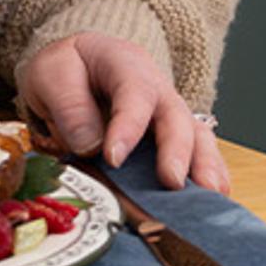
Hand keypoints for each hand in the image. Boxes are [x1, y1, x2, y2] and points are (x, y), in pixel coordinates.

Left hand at [18, 32, 227, 191]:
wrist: (78, 69)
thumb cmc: (68, 71)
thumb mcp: (52, 75)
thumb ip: (69, 107)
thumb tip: (91, 146)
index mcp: (125, 65)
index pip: (134, 92)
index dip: (128, 126)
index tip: (113, 158)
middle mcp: (157, 88)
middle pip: (176, 116)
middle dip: (177, 151)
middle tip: (171, 182)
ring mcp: (170, 114)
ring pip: (197, 136)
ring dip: (205, 167)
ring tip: (209, 196)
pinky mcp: (175, 139)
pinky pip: (200, 154)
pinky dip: (210, 176)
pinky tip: (213, 200)